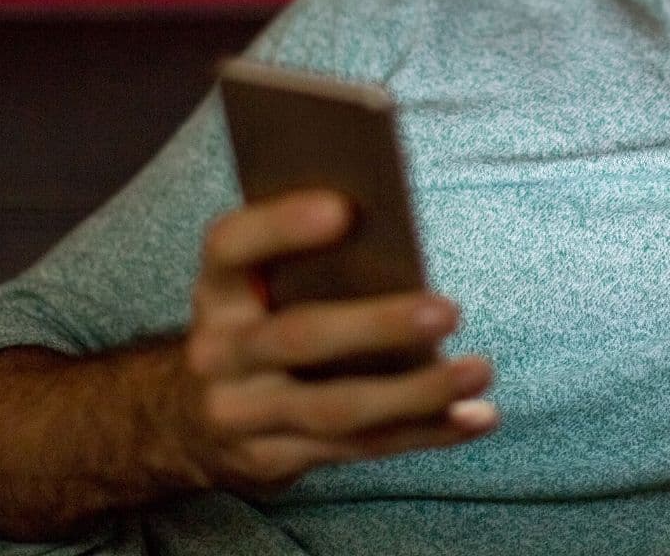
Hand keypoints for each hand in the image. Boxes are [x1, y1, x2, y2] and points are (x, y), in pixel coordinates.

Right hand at [178, 190, 496, 497]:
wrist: (192, 420)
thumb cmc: (255, 323)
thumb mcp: (254, 285)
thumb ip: (302, 259)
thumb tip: (393, 226)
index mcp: (218, 289)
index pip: (232, 247)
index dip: (281, 226)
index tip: (345, 209)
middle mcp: (219, 353)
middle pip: (300, 338)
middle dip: (378, 326)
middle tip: (449, 310)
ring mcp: (243, 415)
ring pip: (337, 407)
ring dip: (416, 393)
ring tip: (478, 370)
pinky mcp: (274, 460)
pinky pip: (360, 448)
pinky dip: (425, 432)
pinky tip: (476, 417)